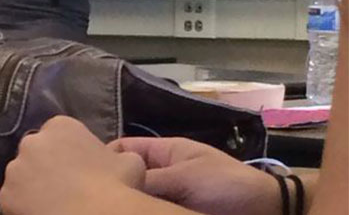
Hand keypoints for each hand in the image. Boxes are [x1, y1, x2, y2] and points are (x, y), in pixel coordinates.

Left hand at [0, 116, 145, 214]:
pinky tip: (42, 214)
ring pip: (22, 178)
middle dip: (46, 168)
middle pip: (36, 153)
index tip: (79, 170)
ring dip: (33, 188)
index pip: (59, 135)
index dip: (68, 154)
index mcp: (60, 126)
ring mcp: (16, 169)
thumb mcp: (129, 161)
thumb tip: (117, 159)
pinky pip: (13, 203)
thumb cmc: (116, 186)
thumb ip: (117, 154)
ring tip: (52, 206)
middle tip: (64, 189)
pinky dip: (24, 210)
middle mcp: (33, 141)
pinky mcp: (5, 197)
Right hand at [108, 137, 280, 214]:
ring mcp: (167, 196)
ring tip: (110, 209)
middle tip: (99, 200)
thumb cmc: (225, 183)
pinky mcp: (174, 214)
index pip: (125, 149)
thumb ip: (152, 180)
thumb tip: (117, 184)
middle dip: (115, 185)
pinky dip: (143, 213)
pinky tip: (130, 214)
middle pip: (128, 176)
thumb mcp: (187, 176)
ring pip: (139, 198)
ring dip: (129, 203)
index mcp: (162, 152)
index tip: (92, 174)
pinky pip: (153, 212)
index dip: (106, 157)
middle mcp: (160, 173)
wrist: (264, 211)